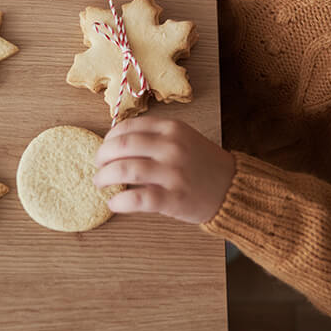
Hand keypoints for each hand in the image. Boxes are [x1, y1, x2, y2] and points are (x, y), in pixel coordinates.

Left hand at [92, 117, 234, 223]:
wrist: (233, 188)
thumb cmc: (201, 163)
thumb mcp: (182, 139)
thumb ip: (153, 138)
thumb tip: (113, 145)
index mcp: (171, 128)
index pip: (128, 127)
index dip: (108, 138)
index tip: (104, 147)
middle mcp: (171, 147)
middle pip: (121, 147)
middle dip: (101, 156)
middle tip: (97, 165)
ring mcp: (173, 173)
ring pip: (125, 170)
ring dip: (104, 177)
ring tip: (100, 183)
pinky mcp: (174, 199)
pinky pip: (138, 199)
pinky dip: (120, 201)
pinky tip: (114, 203)